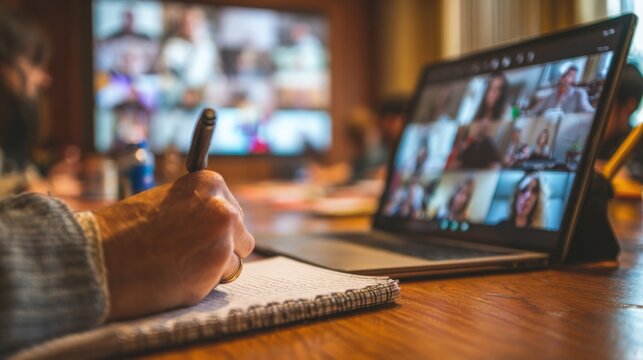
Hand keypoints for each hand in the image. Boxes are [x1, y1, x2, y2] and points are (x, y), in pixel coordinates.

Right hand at [93, 171, 254, 319]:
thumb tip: (218, 224)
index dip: (214, 228)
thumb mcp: (166, 203)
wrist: (99, 258)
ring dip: (212, 268)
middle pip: (241, 236)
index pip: (232, 211)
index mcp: (209, 183)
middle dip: (220, 248)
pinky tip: (177, 276)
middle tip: (187, 254)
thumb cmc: (125, 232)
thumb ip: (196, 210)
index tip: (197, 234)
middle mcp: (223, 206)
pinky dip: (203, 284)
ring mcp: (223, 237)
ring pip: (233, 260)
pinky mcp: (218, 266)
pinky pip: (221, 280)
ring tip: (176, 264)